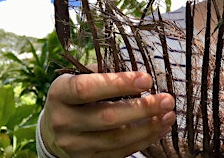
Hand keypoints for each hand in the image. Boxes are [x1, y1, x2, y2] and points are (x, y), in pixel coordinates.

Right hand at [40, 71, 175, 157]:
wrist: (55, 129)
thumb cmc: (77, 96)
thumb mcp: (81, 78)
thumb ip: (105, 73)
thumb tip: (139, 76)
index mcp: (60, 94)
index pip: (86, 89)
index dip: (118, 84)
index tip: (147, 79)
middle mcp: (62, 122)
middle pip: (106, 118)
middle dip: (142, 109)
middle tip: (167, 99)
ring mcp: (74, 145)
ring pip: (116, 139)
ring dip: (148, 127)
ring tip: (169, 114)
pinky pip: (120, 152)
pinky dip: (144, 140)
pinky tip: (160, 127)